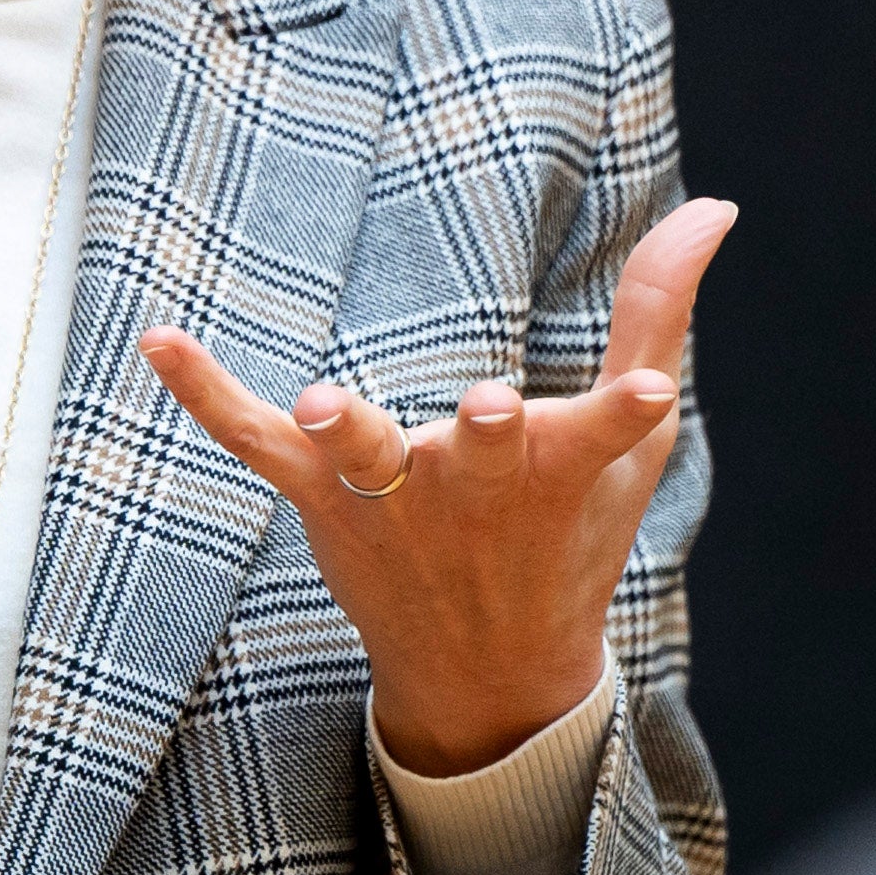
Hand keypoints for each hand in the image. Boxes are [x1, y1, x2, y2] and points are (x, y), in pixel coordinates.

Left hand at [143, 198, 737, 775]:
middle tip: (490, 409)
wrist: (487, 669)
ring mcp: (394, 497)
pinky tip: (159, 340)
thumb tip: (716, 205)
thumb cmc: (569, 534)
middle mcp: (479, 489)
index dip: (627, 413)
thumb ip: (660, 315)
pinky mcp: (322, 496)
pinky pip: (255, 443)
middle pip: (483, 455)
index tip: (647, 399)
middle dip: (488, 433)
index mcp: (563, 470)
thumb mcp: (632, 442)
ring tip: (322, 403)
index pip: (608, 435)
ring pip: (367, 461)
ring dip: (347, 431)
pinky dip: (207, 395)